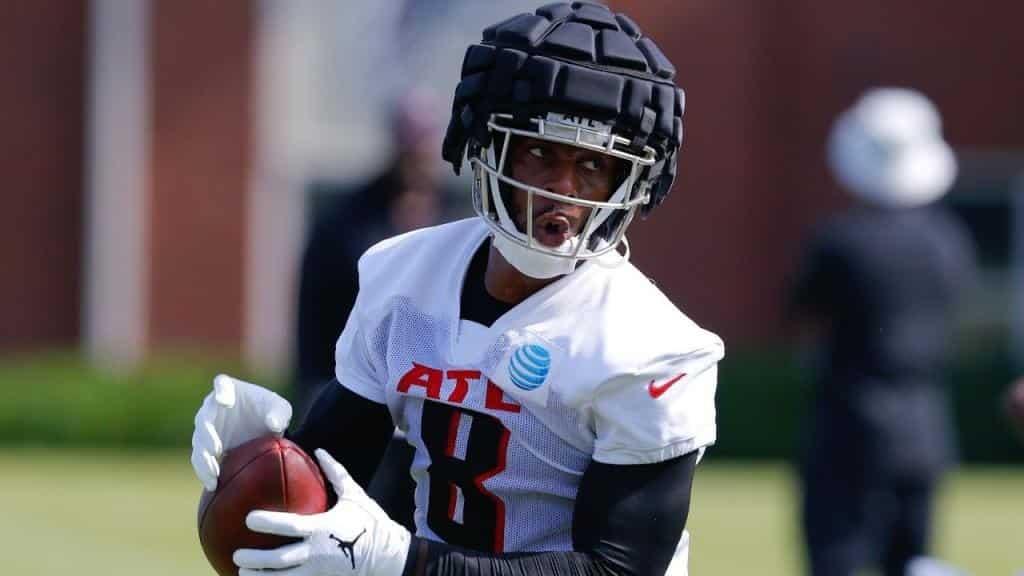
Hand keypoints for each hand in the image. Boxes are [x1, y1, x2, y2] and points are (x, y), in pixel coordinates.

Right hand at [190, 374, 292, 490]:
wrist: (264, 430)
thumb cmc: (271, 411)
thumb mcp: (281, 409)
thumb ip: (279, 414)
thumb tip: (272, 425)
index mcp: (230, 389)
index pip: (221, 384)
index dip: (221, 391)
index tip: (225, 401)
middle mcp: (213, 407)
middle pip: (204, 418)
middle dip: (207, 434)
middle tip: (215, 450)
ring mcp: (207, 428)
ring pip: (199, 442)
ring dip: (203, 458)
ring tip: (213, 474)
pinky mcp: (207, 447)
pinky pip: (200, 459)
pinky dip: (204, 471)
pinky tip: (213, 484)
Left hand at [234, 449, 411, 575]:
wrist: (391, 558)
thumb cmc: (371, 523)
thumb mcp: (355, 495)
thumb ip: (336, 473)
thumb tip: (319, 451)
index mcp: (322, 528)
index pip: (289, 526)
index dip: (268, 523)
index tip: (249, 519)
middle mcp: (317, 553)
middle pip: (279, 560)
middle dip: (255, 560)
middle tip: (237, 555)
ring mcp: (319, 572)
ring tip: (241, 575)